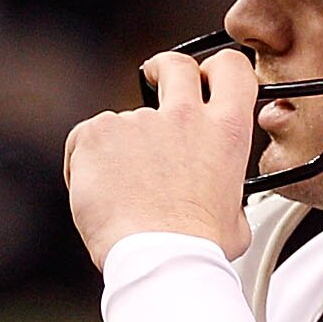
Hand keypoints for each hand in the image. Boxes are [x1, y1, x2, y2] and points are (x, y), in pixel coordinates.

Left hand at [63, 47, 259, 271]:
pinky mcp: (98, 131)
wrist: (157, 257)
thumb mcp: (236, 222)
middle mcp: (184, 117)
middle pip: (175, 65)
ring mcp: (138, 121)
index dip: (216, 68)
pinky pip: (87, 139)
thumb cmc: (196, 248)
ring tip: (121, 193)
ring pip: (123, 121)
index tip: (204, 78)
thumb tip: (226, 209)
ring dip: (120, 148)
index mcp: (225, 132)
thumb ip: (229, 200)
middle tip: (153, 85)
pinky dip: (86, 163)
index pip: (231, 69)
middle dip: (163, 69)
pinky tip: (99, 195)